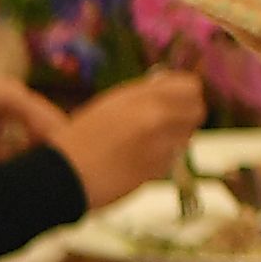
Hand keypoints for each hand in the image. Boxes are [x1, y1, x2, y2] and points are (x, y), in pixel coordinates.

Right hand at [44, 73, 207, 207]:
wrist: (64, 175)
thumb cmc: (80, 138)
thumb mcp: (109, 104)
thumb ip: (144, 95)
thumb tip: (171, 86)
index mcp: (141, 97)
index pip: (190, 86)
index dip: (184, 92)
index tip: (175, 97)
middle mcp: (156, 118)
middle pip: (197, 110)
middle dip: (185, 114)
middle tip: (167, 120)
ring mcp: (161, 145)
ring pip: (187, 136)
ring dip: (174, 137)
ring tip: (144, 142)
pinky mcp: (161, 169)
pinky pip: (174, 158)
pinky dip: (163, 158)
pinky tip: (138, 159)